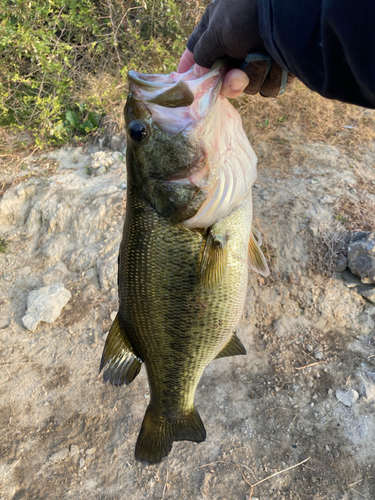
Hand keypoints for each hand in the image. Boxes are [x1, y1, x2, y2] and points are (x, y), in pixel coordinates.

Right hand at [177, 0, 293, 98]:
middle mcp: (238, 42)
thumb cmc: (248, 15)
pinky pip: (267, 86)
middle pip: (223, 76)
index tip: (183, 82)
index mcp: (219, 25)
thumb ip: (202, 53)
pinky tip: (277, 61)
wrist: (291, 16)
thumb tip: (197, 72)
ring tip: (263, 57)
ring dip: (253, 76)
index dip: (190, 67)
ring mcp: (258, 55)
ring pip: (247, 85)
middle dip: (229, 80)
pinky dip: (271, 76)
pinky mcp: (278, 67)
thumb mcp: (216, 31)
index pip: (197, 50)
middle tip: (236, 75)